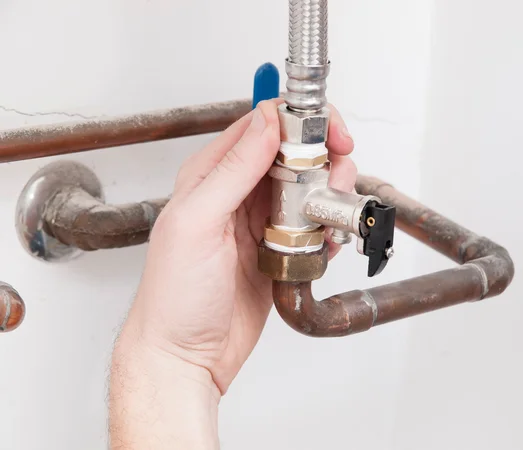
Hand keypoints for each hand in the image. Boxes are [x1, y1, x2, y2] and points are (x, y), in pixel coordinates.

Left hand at [113, 99, 356, 394]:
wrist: (185, 355)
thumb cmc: (175, 297)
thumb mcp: (198, 224)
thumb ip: (233, 170)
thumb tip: (266, 124)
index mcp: (211, 175)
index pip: (261, 126)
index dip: (302, 121)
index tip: (331, 132)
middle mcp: (237, 193)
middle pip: (293, 153)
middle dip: (324, 158)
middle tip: (337, 179)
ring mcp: (259, 221)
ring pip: (307, 187)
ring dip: (329, 195)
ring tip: (328, 218)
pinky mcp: (278, 248)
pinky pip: (311, 224)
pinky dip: (326, 228)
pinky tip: (323, 243)